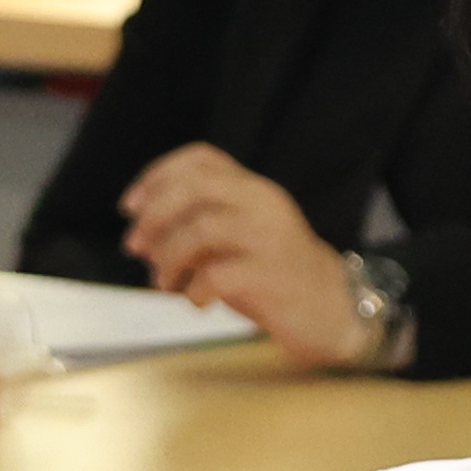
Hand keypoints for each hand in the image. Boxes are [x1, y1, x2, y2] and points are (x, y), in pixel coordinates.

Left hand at [118, 143, 366, 365]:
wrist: (339, 311)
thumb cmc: (282, 278)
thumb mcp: (241, 240)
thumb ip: (201, 227)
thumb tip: (145, 235)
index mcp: (255, 189)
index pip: (201, 159)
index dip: (157, 176)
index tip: (131, 206)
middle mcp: (263, 203)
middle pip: (194, 186)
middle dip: (154, 215)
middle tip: (136, 246)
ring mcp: (269, 237)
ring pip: (200, 228)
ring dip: (168, 257)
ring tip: (163, 282)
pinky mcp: (272, 275)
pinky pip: (216, 274)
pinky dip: (194, 290)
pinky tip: (197, 301)